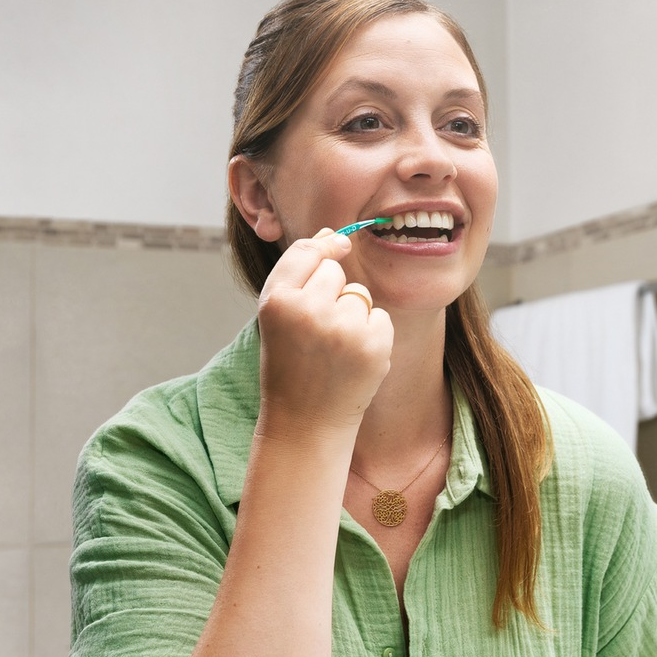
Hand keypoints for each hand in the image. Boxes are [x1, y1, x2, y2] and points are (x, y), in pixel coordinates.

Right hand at [255, 228, 393, 437]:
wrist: (306, 422)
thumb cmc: (290, 363)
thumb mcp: (279, 316)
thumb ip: (300, 273)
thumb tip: (334, 234)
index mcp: (276, 301)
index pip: (307, 252)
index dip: (323, 247)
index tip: (336, 245)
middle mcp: (308, 311)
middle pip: (335, 271)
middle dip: (332, 292)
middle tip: (316, 332)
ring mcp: (343, 329)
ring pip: (360, 294)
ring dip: (352, 315)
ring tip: (333, 350)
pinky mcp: (373, 344)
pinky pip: (380, 316)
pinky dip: (372, 335)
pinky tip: (353, 359)